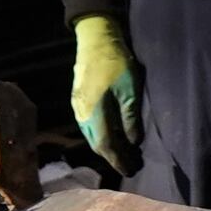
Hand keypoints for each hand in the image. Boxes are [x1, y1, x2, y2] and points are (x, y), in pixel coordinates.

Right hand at [70, 14, 144, 169]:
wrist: (95, 39)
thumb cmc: (116, 63)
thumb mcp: (130, 90)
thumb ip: (130, 118)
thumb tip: (133, 142)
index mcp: (95, 113)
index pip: (106, 146)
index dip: (118, 160)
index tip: (131, 170)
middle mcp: (82, 114)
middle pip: (96, 144)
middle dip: (113, 157)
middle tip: (131, 164)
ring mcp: (77, 107)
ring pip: (91, 135)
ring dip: (107, 147)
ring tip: (124, 152)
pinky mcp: (78, 99)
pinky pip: (88, 126)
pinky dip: (100, 135)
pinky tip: (111, 133)